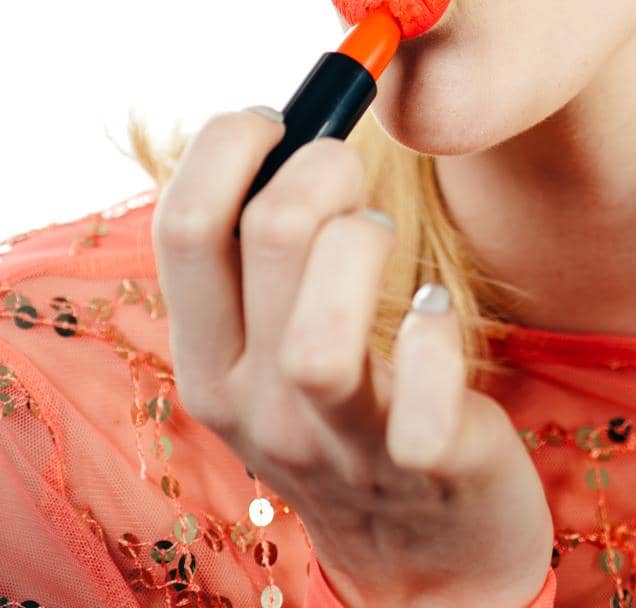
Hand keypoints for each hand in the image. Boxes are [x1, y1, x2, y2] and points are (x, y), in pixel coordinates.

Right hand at [152, 108, 554, 607]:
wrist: (429, 542)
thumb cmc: (356, 395)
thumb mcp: (280, 329)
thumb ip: (269, 238)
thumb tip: (296, 110)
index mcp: (210, 352)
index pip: (183, 223)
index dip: (233, 141)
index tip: (283, 119)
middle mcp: (256, 402)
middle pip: (267, 238)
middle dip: (326, 163)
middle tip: (352, 169)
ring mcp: (337, 442)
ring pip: (320, 337)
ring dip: (367, 248)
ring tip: (383, 245)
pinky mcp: (425, 463)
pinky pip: (422, 398)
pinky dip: (436, 331)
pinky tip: (434, 310)